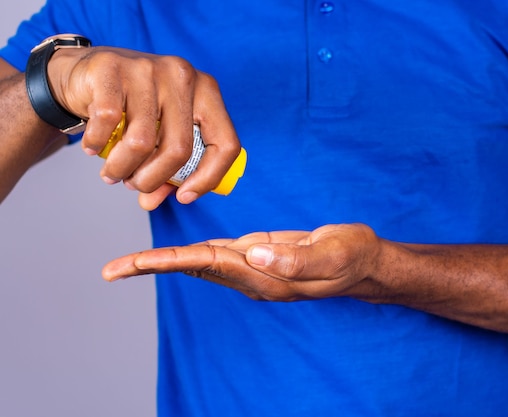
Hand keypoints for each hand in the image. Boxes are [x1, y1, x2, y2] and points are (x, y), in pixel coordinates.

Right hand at [47, 46, 240, 208]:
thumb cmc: (133, 108)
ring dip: (122, 169)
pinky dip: (97, 143)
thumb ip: (163, 170)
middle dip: (153, 180)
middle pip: (179, 149)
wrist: (86, 72)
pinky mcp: (112, 68)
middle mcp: (182, 76)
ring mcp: (148, 68)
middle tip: (135, 186)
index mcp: (206, 91)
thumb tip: (151, 201)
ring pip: (141, 142)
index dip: (208, 178)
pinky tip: (92, 148)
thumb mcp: (158, 136)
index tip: (184, 196)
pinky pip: (108, 121)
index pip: (226, 143)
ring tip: (112, 174)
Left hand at [101, 223, 381, 301]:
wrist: (365, 261)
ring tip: (131, 263)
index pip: (208, 265)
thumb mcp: (332, 253)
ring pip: (204, 262)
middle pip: (195, 268)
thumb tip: (256, 253)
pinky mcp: (263, 253)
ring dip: (168, 261)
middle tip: (111, 270)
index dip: (169, 262)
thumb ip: (296, 257)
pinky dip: (194, 250)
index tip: (132, 266)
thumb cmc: (352, 256)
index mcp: (267, 276)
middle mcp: (254, 275)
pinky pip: (220, 253)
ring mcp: (257, 265)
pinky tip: (179, 252)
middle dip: (153, 267)